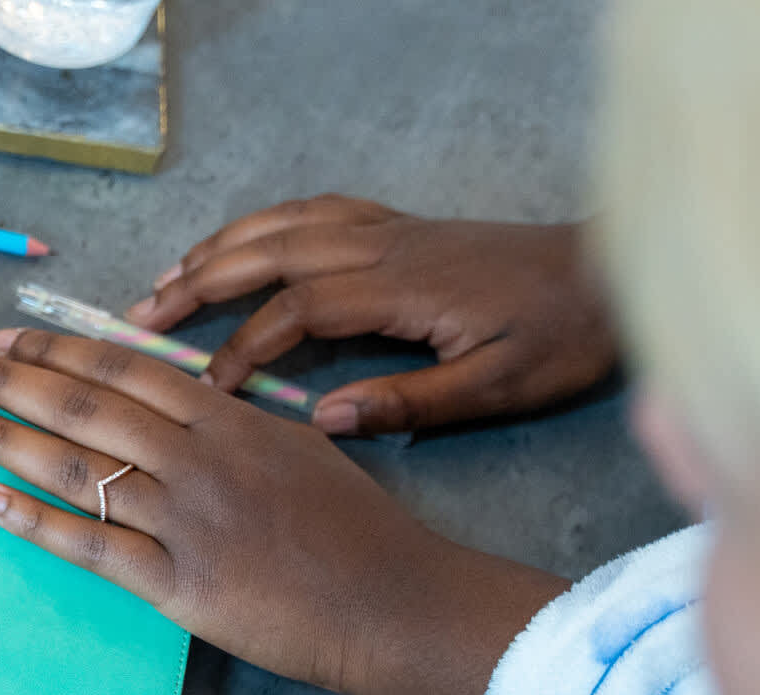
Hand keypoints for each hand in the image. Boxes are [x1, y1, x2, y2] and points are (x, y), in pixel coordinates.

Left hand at [0, 332, 563, 694]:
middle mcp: (199, 458)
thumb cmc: (354, 532)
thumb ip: (233, 428)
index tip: (5, 340)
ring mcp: (186, 519)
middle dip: (7, 380)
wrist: (390, 601)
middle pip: (86, 406)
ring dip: (2, 437)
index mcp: (229, 420)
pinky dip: (34, 518)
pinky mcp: (177, 582)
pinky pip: (90, 543)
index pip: (127, 371)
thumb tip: (185, 408)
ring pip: (78, 466)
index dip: (59, 352)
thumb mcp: (297, 451)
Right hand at [125, 197, 619, 436]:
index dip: (242, 346)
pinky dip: (266, 224)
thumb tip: (322, 418)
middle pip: (270, 252)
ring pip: (286, 225)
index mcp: (402, 289)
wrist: (616, 276)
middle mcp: (386, 247)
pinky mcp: (404, 226)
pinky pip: (316, 212)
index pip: (295, 311)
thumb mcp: (496, 387)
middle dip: (201, 283)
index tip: (204, 388)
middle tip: (143, 318)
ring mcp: (393, 229)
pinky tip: (240, 243)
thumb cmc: (562, 338)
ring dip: (221, 248)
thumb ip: (409, 402)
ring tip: (168, 278)